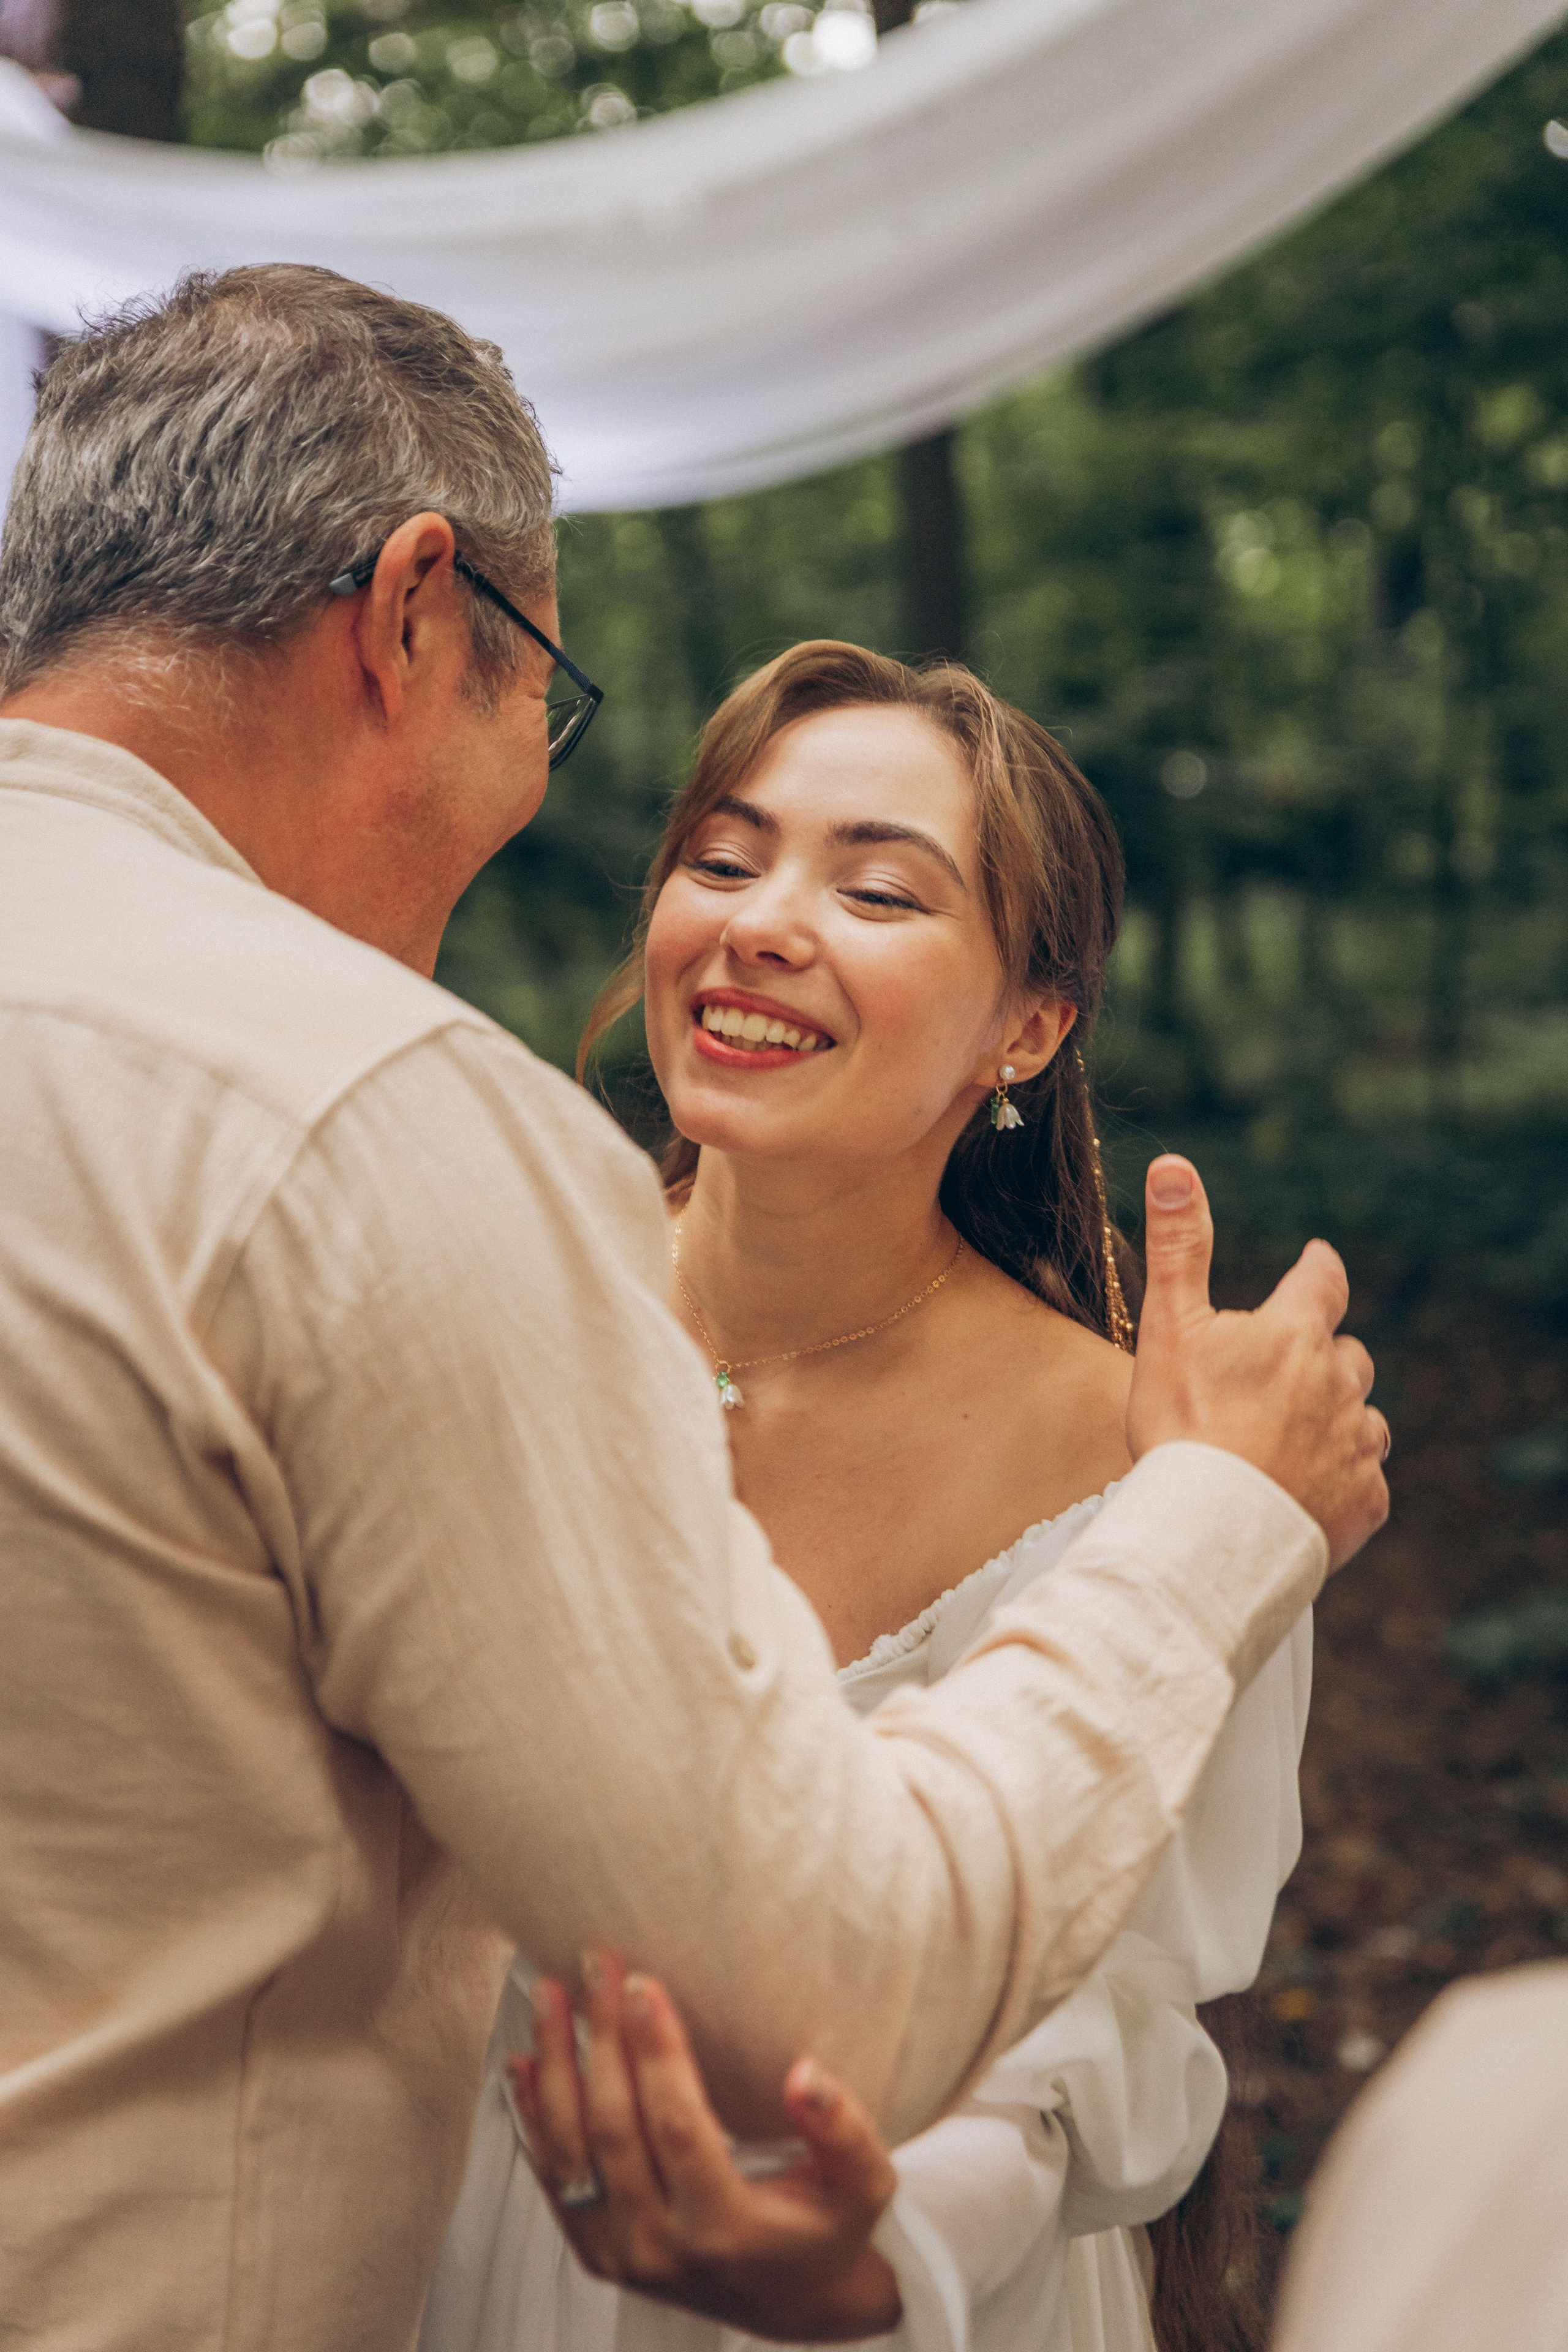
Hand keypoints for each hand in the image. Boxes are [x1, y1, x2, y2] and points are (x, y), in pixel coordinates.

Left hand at [510, 1952, 901, 2343]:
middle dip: (601, 2038)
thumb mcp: (863, 2184)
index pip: (679, 2127)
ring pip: (571, 2151)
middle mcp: (663, 2249)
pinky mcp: (597, 2252)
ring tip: (546, 1994)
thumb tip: (805, 2076)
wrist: (792, 2302)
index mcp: (726, 2229)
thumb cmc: (829, 2229)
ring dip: (554, 2066)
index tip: (645, 1983)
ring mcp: (622, 2256)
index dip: (657, 2053)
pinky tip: (522, 2059)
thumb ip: (845, 2130)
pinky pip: (552, 2178)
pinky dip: (532, 2115)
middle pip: (614, 2129)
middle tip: (594, 1965)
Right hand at [1126, 1155, 1388, 1569]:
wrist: (1207, 1535)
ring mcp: (1358, 1447)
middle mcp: (1340, 1385)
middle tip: (1285, 1375)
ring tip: (1295, 1440)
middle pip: (1347, 1355)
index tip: (1317, 1260)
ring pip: (1363, 1419)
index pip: (1322, 1281)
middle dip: (1323, 1357)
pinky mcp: (1365, 1503)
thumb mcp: (1169, 1328)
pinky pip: (1366, 1482)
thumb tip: (1173, 1163)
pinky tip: (1308, 1492)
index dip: (1318, 1269)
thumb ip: (1178, 1245)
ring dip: (1338, 1420)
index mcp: (1295, 1337)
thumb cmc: (1181, 1429)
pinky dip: (1343, 1480)